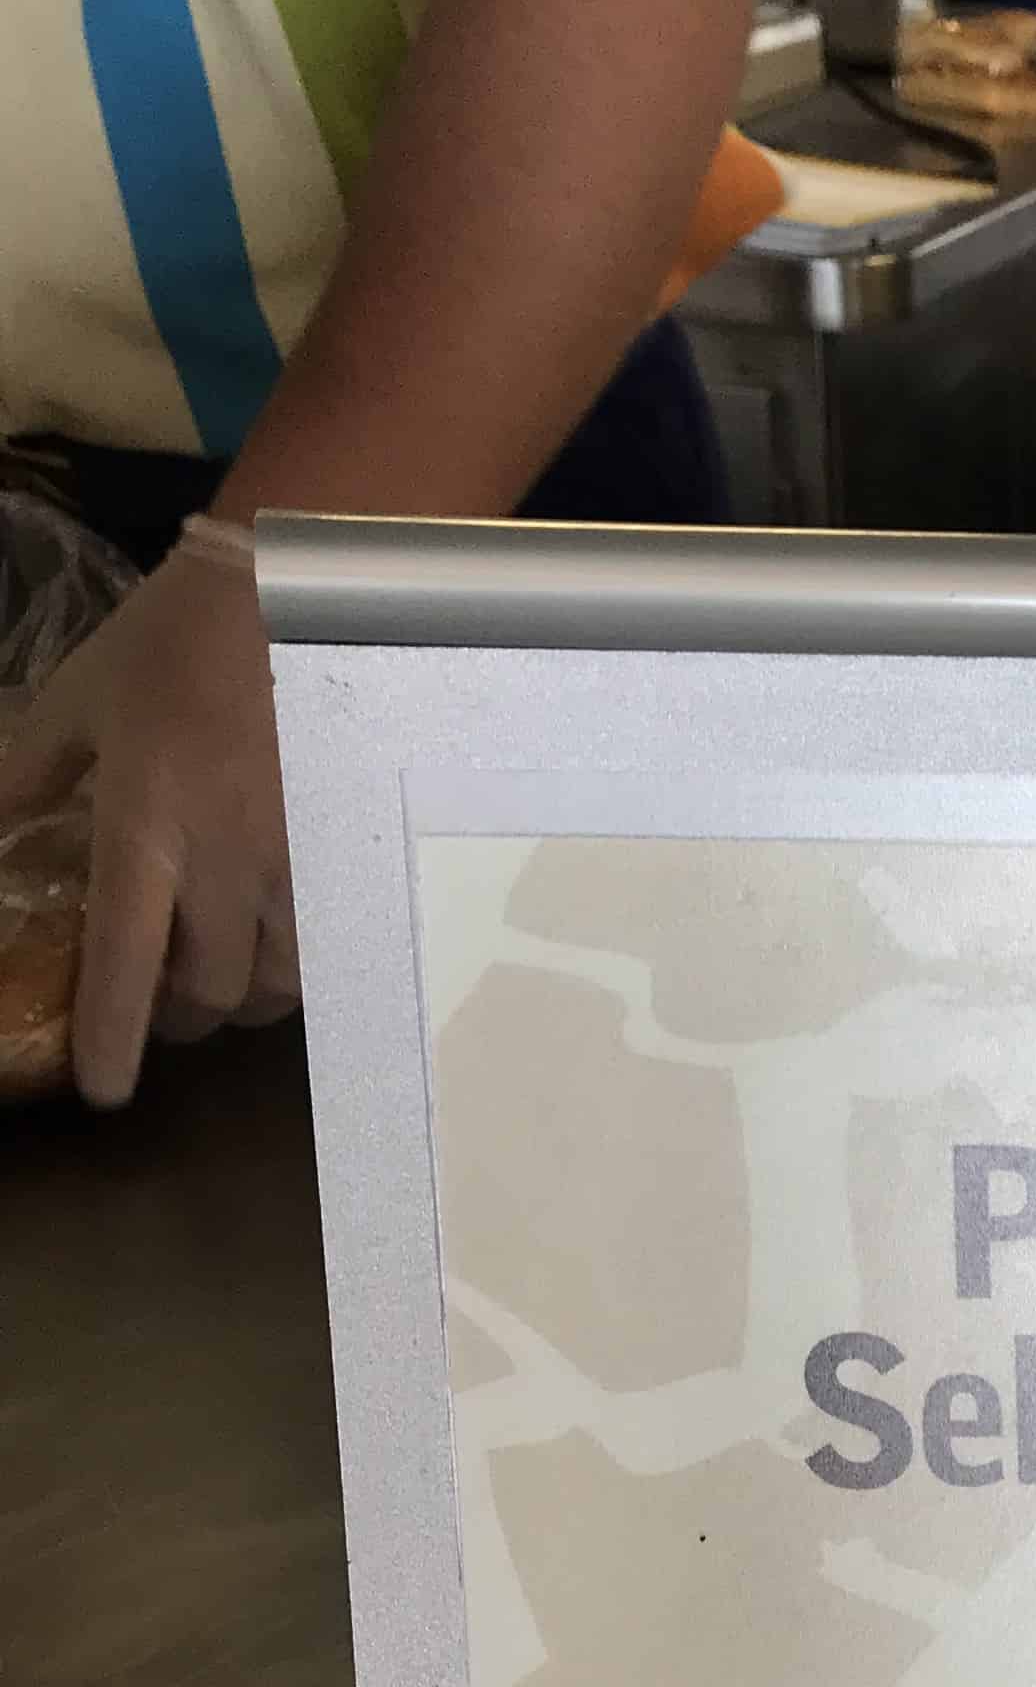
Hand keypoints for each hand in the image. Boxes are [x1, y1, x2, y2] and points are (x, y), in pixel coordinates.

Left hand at [0, 539, 297, 1109]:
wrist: (295, 596)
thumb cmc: (170, 647)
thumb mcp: (76, 703)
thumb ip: (24, 780)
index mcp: (148, 820)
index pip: (127, 959)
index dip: (114, 1037)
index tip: (106, 1090)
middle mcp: (229, 859)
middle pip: (207, 993)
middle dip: (178, 1017)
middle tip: (160, 1005)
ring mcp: (301, 863)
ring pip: (273, 984)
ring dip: (237, 997)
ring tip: (219, 976)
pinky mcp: (352, 855)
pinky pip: (324, 947)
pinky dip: (290, 963)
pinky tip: (274, 943)